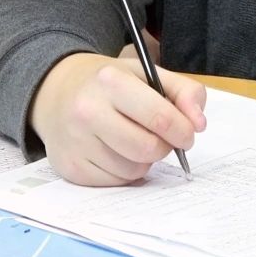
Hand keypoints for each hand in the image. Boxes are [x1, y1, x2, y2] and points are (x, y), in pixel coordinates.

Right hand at [29, 52, 207, 185]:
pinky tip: (113, 151)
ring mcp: (76, 142)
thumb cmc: (110, 84)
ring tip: (131, 140)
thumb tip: (198, 124)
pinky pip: (115, 182)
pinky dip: (123, 171)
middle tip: (158, 137)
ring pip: (133, 170)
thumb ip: (184, 91)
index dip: (183, 131)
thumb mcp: (147, 73)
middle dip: (163, 146)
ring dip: (142, 160)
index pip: (161, 118)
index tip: (186, 133)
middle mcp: (87, 111)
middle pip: (148, 149)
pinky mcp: (70, 167)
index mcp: (110, 81)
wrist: (57, 91)